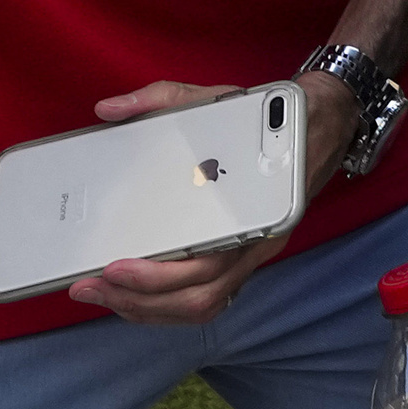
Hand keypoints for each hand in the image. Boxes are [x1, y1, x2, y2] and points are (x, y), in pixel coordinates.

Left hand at [64, 77, 332, 323]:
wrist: (320, 127)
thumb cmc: (268, 118)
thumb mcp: (215, 98)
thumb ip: (160, 100)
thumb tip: (108, 108)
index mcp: (257, 208)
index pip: (207, 262)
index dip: (158, 275)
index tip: (114, 265)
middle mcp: (258, 242)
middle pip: (199, 296)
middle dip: (137, 299)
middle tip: (87, 285)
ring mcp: (251, 256)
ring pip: (202, 306)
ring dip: (147, 309)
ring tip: (102, 294)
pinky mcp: (240, 261)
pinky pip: (207, 301)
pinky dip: (166, 307)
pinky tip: (133, 296)